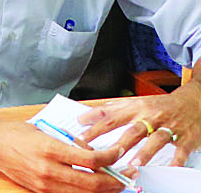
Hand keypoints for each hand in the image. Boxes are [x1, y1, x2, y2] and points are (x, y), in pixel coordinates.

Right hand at [0, 117, 125, 192]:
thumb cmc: (17, 133)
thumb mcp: (46, 131)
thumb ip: (71, 143)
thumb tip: (94, 154)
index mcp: (51, 149)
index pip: (91, 160)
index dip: (110, 158)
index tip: (118, 152)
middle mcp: (49, 170)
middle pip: (92, 183)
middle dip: (115, 181)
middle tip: (127, 175)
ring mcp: (45, 184)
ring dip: (104, 190)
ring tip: (115, 183)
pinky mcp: (41, 191)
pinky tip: (93, 187)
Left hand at [79, 91, 200, 168]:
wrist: (195, 102)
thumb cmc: (161, 105)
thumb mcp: (135, 103)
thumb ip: (110, 111)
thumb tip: (84, 117)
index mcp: (137, 108)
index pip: (113, 118)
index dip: (96, 128)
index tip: (82, 139)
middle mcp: (152, 117)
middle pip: (134, 130)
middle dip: (120, 143)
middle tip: (106, 155)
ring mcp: (170, 127)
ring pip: (157, 139)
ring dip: (145, 152)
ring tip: (133, 164)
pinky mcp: (186, 138)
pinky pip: (180, 151)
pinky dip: (175, 160)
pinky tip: (168, 168)